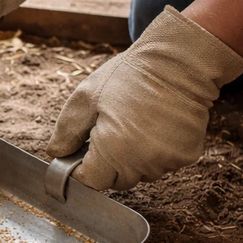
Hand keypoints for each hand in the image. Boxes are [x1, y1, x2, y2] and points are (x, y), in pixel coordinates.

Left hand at [46, 6, 242, 189]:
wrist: (181, 61)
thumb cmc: (130, 76)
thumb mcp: (86, 97)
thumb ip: (67, 131)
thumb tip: (56, 154)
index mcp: (112, 150)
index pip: (91, 180)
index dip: (82, 167)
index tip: (84, 149)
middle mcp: (141, 162)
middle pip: (116, 181)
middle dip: (107, 164)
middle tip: (109, 132)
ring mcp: (167, 161)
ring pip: (141, 174)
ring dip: (133, 160)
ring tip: (134, 125)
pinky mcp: (186, 155)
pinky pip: (163, 164)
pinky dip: (156, 152)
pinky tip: (156, 126)